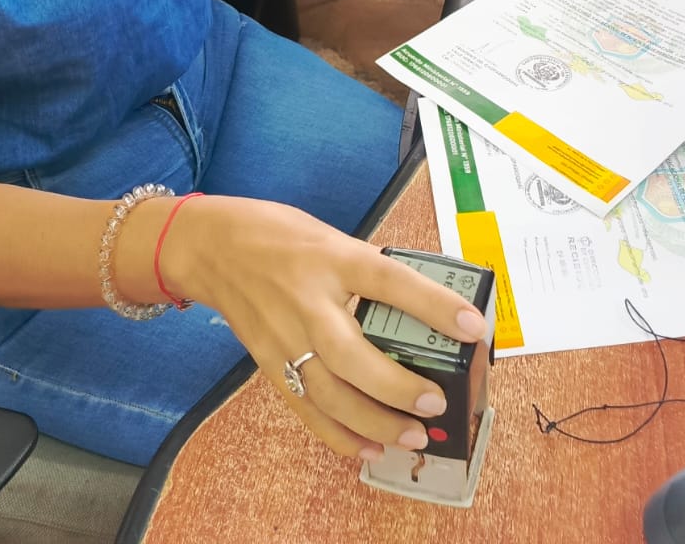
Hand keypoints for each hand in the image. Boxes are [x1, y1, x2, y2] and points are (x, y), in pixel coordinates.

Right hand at [164, 196, 490, 459]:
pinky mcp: (269, 363)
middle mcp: (309, 302)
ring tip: (411, 436)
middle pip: (354, 356)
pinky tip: (367, 448)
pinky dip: (336, 435)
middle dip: (398, 387)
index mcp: (334, 259)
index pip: (391, 282)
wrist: (212, 248)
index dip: (434, 305)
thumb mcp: (331, 236)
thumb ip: (370, 269)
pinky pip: (305, 408)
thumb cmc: (278, 236)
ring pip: (330, 394)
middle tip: (435, 402)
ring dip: (374, 422)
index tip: (472, 326)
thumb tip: (422, 300)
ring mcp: (285, 338)